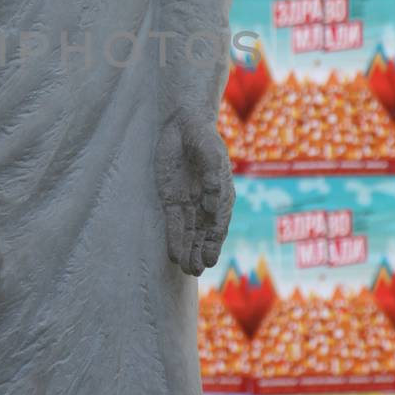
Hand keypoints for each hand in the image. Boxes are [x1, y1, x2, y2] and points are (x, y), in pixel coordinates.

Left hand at [155, 108, 234, 276]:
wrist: (182, 124)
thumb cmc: (200, 136)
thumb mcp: (208, 150)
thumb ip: (211, 173)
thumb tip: (212, 199)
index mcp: (222, 193)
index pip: (218, 222)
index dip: (214, 241)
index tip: (210, 259)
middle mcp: (207, 202)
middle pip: (204, 233)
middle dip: (200, 252)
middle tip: (197, 271)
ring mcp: (189, 203)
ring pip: (190, 233)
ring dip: (189, 251)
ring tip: (188, 270)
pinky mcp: (172, 200)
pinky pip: (174, 224)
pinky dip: (175, 239)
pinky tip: (174, 255)